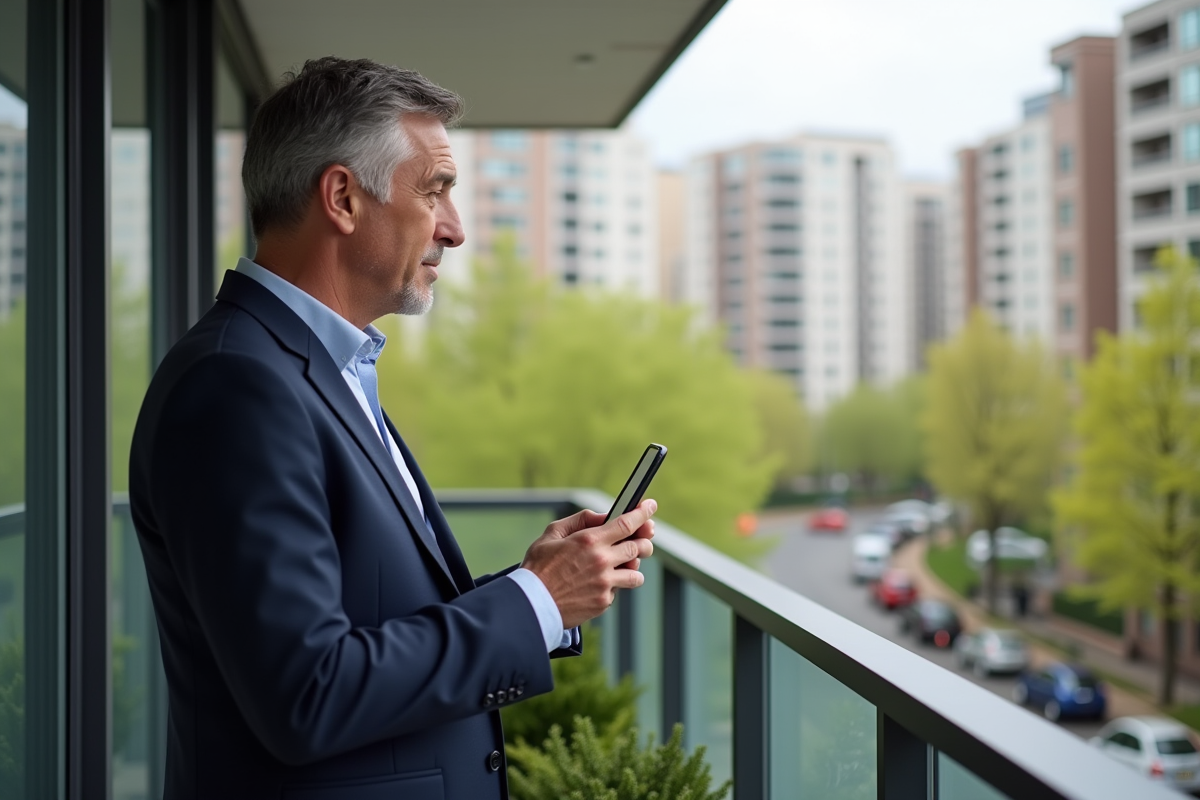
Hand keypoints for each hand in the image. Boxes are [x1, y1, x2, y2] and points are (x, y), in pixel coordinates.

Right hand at [520, 499, 656, 629]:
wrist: (531, 604)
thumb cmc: (538, 568)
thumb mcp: (552, 534)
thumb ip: (580, 521)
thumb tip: (603, 517)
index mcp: (589, 540)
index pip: (627, 523)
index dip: (643, 513)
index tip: (651, 506)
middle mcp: (602, 561)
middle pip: (639, 548)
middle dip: (644, 542)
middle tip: (641, 541)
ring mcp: (605, 584)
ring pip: (636, 574)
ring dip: (632, 568)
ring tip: (619, 567)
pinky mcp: (603, 602)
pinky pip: (617, 591)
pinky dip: (611, 587)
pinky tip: (595, 585)